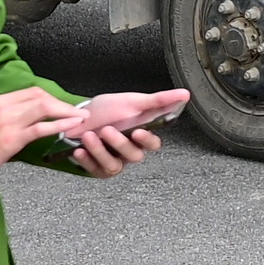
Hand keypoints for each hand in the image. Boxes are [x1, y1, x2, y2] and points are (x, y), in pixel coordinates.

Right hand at [0, 87, 80, 175]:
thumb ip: (7, 114)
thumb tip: (30, 115)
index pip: (32, 92)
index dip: (52, 98)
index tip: (62, 106)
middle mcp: (4, 107)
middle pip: (41, 97)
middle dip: (62, 103)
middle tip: (78, 111)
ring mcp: (8, 122)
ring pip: (44, 108)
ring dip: (66, 112)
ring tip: (81, 118)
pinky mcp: (12, 138)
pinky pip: (41, 127)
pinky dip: (60, 125)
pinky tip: (70, 126)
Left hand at [57, 88, 190, 174]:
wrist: (81, 116)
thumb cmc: (110, 109)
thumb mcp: (133, 101)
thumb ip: (159, 100)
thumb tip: (185, 94)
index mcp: (141, 135)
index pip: (153, 144)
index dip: (147, 140)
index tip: (138, 131)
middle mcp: (130, 151)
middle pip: (134, 156)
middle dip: (119, 143)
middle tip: (106, 130)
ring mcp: (114, 161)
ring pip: (114, 166)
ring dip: (100, 151)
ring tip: (88, 136)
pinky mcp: (98, 168)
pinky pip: (95, 170)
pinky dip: (86, 161)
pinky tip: (79, 150)